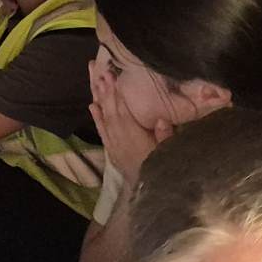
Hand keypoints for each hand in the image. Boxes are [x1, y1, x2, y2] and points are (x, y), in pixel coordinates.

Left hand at [88, 61, 171, 187]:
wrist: (150, 191)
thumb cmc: (163, 169)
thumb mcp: (169, 153)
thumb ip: (165, 138)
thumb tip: (160, 120)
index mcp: (134, 139)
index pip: (123, 112)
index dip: (116, 94)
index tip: (111, 76)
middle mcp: (120, 140)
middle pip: (111, 111)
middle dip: (105, 90)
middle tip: (99, 70)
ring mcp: (114, 144)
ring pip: (104, 117)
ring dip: (99, 98)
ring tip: (94, 79)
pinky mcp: (112, 149)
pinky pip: (102, 131)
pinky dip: (97, 117)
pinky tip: (92, 106)